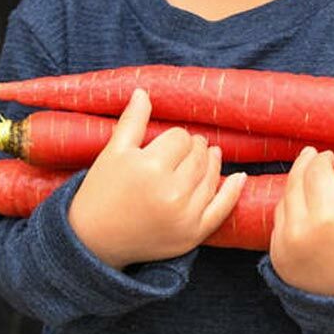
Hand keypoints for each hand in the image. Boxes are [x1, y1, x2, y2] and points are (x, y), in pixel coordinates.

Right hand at [68, 88, 246, 269]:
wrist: (93, 242)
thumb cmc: (101, 191)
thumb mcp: (113, 152)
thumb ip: (132, 120)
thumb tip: (143, 91)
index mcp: (150, 168)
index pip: (180, 138)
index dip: (174, 137)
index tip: (164, 143)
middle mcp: (171, 193)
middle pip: (199, 155)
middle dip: (194, 147)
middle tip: (186, 148)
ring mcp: (185, 217)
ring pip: (211, 177)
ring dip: (212, 163)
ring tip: (209, 155)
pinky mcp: (193, 236)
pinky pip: (222, 209)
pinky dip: (233, 192)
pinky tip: (240, 177)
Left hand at [269, 140, 333, 295]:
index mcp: (329, 215)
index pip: (316, 170)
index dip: (323, 158)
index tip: (331, 155)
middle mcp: (301, 229)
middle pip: (296, 180)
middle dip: (305, 163)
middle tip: (313, 155)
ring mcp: (285, 245)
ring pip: (284, 198)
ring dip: (296, 184)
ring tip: (309, 177)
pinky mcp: (277, 257)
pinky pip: (278, 221)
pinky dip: (289, 208)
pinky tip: (303, 204)